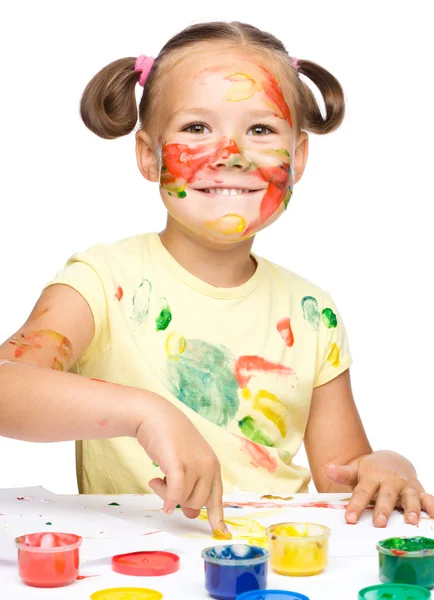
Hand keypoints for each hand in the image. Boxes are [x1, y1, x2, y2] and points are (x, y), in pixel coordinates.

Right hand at [136, 393, 230, 538]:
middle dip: (179, 501)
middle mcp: (208, 466)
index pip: (217, 498)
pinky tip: (156, 486)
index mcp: (213, 467)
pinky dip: (168, 498)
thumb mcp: (187, 464)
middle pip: (197, 504)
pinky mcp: (178, 462)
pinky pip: (176, 492)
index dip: (218, 517)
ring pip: (183, 499)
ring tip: (158, 477)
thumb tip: (193, 514)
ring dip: (166, 494)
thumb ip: (192, 486)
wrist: (156, 415)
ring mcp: (195, 464)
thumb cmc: (170, 440)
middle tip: (164, 484)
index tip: (223, 534)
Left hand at [324, 450, 433, 526]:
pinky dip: (432, 507)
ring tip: (410, 521)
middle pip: (387, 496)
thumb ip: (342, 473)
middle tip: (379, 523)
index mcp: (373, 476)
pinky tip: (433, 517)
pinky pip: (428, 499)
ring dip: (411, 508)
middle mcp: (391, 481)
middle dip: (384, 509)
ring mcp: (406, 486)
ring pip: (410, 497)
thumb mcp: (356, 470)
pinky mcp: (419, 491)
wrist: (391, 460)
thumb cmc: (370, 471)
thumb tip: (327, 469)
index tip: (350, 519)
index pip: (362, 491)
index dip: (356, 505)